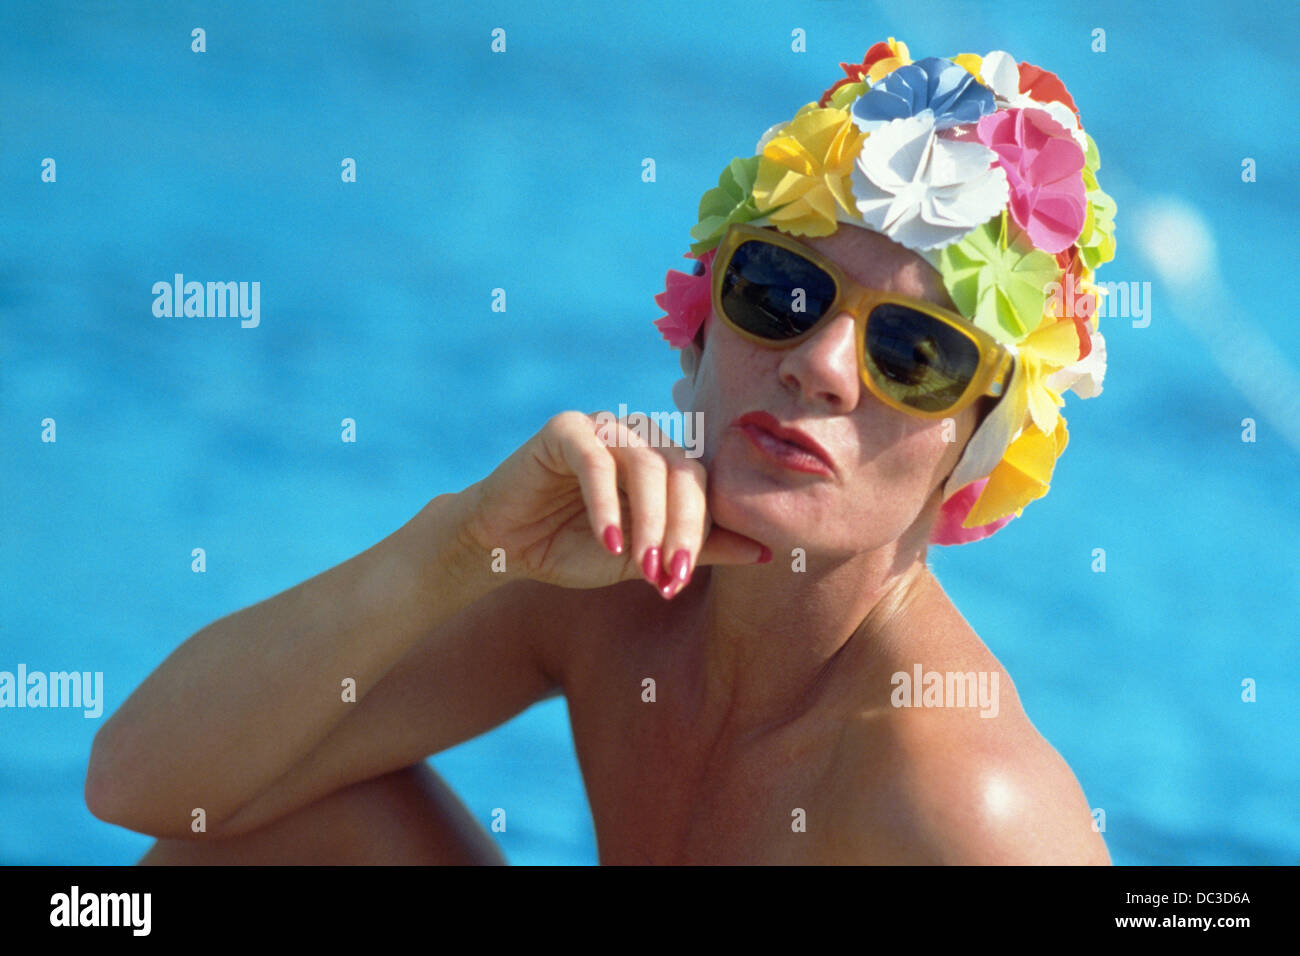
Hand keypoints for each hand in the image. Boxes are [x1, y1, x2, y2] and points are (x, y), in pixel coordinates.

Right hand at [459, 411, 769, 596]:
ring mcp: (604, 427)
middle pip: (682, 471)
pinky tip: (606, 541)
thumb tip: (766, 554)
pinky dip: (605, 504)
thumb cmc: (576, 548)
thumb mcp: (644, 556)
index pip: (702, 485)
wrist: (508, 547)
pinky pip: (596, 461)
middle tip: (669, 577)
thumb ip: (699, 549)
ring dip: (648, 521)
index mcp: (665, 460)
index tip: (681, 580)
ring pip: (646, 464)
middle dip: (680, 529)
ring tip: (639, 565)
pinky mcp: (565, 429)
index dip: (700, 532)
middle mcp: (641, 436)